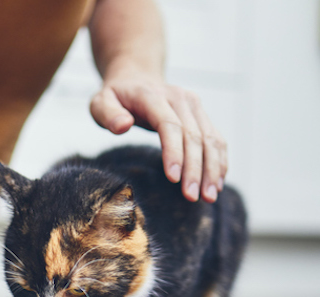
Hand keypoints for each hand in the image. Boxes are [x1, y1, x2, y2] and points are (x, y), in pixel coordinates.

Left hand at [90, 72, 227, 202]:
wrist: (135, 77)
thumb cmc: (115, 96)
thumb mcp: (100, 102)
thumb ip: (107, 114)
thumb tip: (123, 126)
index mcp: (152, 95)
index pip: (169, 125)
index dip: (174, 152)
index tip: (174, 178)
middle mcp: (179, 98)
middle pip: (193, 135)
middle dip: (195, 168)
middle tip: (192, 196)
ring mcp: (193, 105)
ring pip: (210, 138)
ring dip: (212, 168)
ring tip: (209, 196)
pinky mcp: (201, 114)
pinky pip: (216, 138)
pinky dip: (219, 161)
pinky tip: (217, 183)